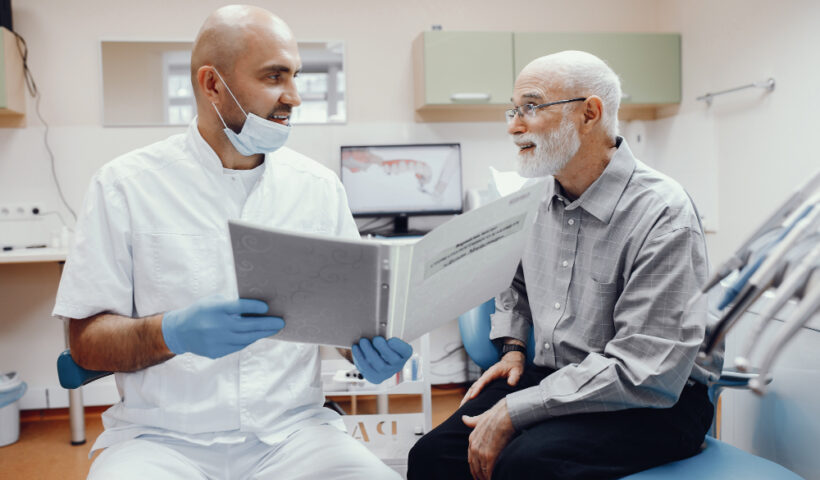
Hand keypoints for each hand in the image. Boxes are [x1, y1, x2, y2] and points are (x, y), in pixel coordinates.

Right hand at [162, 298, 283, 358]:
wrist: (180, 331)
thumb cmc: (202, 311)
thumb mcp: (213, 302)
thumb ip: (231, 304)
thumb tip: (257, 307)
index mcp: (214, 309)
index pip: (238, 307)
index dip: (253, 307)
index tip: (267, 307)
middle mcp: (215, 326)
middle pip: (247, 326)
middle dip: (266, 324)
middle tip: (281, 322)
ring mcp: (216, 341)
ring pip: (245, 339)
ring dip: (262, 334)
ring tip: (274, 329)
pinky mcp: (216, 352)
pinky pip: (238, 346)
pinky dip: (249, 340)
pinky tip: (258, 335)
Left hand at [351, 336, 411, 383]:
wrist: (376, 360)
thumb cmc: (383, 346)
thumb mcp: (387, 340)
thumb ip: (386, 335)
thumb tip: (377, 329)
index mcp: (403, 354)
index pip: (406, 351)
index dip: (399, 346)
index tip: (391, 339)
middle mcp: (397, 365)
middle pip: (393, 360)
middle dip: (383, 348)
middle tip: (376, 339)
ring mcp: (386, 373)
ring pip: (379, 365)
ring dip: (369, 352)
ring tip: (363, 341)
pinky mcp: (375, 377)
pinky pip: (367, 369)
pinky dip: (360, 357)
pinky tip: (357, 348)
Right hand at [461, 351, 524, 405]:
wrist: (512, 361)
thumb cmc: (514, 367)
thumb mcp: (517, 371)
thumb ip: (514, 377)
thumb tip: (511, 384)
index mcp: (492, 372)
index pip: (483, 381)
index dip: (477, 389)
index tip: (472, 397)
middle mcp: (486, 376)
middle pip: (474, 386)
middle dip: (467, 396)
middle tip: (462, 407)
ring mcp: (485, 379)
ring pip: (473, 388)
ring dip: (467, 397)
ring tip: (461, 408)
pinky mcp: (486, 383)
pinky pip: (476, 390)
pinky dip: (471, 396)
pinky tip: (469, 404)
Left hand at [462, 399, 515, 479]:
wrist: (505, 415)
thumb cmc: (496, 415)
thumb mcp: (480, 418)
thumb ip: (472, 421)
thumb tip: (463, 418)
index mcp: (472, 439)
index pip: (471, 458)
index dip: (474, 467)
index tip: (477, 473)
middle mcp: (474, 447)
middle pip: (474, 466)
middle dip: (478, 475)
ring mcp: (481, 452)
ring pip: (481, 470)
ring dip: (485, 477)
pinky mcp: (490, 456)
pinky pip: (488, 471)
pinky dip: (490, 476)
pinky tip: (493, 478)